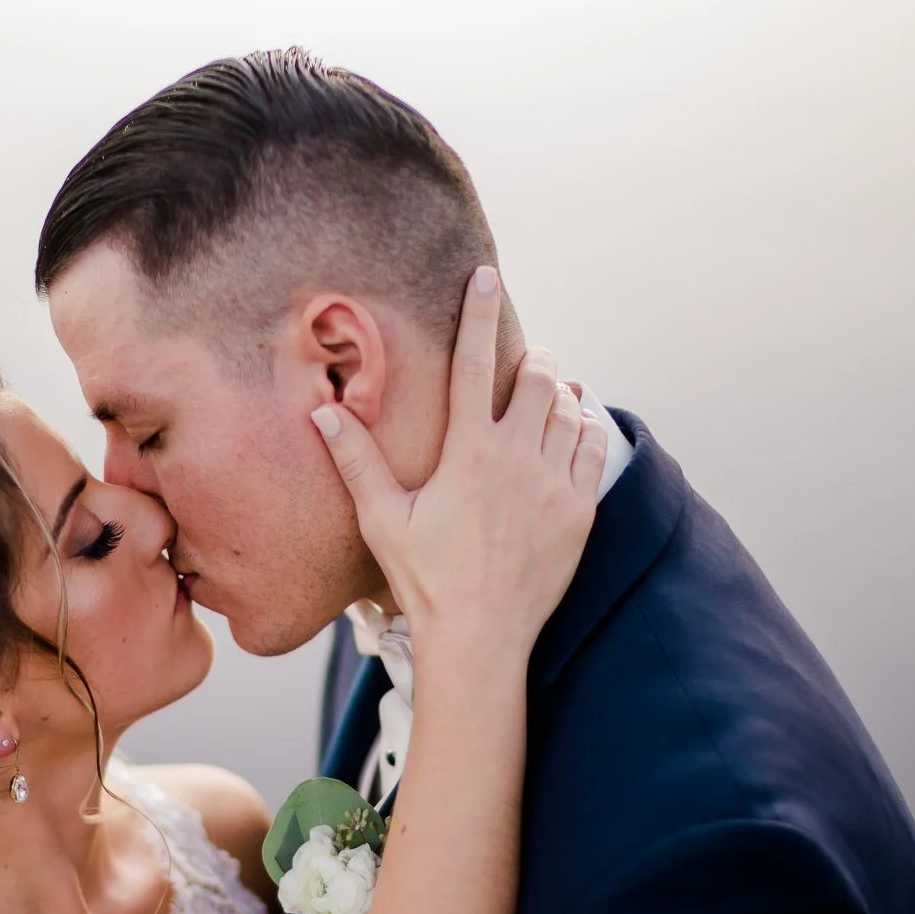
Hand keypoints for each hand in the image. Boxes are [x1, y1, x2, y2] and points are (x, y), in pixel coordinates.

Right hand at [311, 266, 607, 661]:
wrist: (481, 637)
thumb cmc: (424, 580)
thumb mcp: (382, 519)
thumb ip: (356, 461)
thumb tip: (321, 413)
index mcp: (468, 452)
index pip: (475, 363)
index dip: (478, 314)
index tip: (486, 276)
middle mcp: (517, 458)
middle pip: (538, 377)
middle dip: (532, 357)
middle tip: (524, 359)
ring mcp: (554, 483)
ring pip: (570, 407)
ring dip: (561, 389)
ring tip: (549, 390)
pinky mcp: (580, 510)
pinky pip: (593, 446)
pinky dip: (585, 425)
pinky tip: (575, 426)